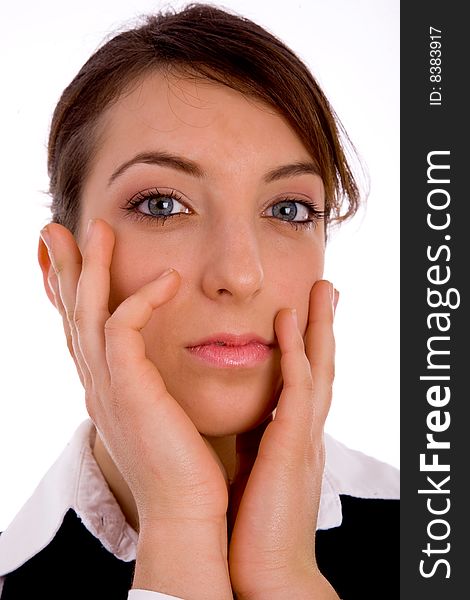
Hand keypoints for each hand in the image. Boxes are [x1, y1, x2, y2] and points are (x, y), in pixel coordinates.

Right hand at [40, 219, 231, 598]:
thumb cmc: (182, 463)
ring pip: (88, 311)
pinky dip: (142, 299)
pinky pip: (123, 328)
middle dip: (64, 268)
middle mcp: (98, 383)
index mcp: (107, 387)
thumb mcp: (160, 413)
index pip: (81, 328)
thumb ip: (153, 384)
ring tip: (97, 228)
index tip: (70, 254)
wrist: (186, 509)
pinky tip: (170, 280)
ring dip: (90, 267)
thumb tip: (158, 364)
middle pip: (72, 313)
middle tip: (57, 228)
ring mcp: (108, 386)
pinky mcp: (128, 389)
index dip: (70, 290)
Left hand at [228, 280, 339, 598]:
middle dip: (324, 326)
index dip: (307, 346)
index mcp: (294, 437)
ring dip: (319, 326)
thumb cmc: (256, 527)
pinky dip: (296, 351)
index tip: (304, 315)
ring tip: (323, 290)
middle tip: (327, 290)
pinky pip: (296, 387)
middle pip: (320, 367)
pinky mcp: (292, 444)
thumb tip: (242, 425)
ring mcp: (303, 435)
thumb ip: (253, 443)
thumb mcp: (254, 472)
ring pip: (318, 367)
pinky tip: (290, 322)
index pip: (304, 381)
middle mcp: (305, 430)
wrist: (266, 575)